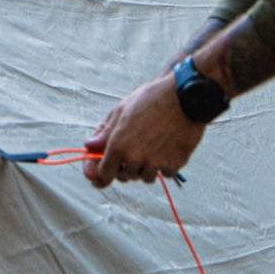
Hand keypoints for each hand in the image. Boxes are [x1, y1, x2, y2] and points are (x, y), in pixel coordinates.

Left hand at [82, 72, 204, 187]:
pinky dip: (165, 164)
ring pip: (145, 177)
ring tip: (153, 144)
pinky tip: (167, 146)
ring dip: (146, 167)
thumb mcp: (121, 111)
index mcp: (118, 145)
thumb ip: (104, 133)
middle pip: (125, 176)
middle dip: (126, 167)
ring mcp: (155, 164)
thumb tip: (90, 146)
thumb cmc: (152, 99)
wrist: (185, 97)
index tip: (101, 177)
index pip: (103, 174)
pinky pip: (164, 173)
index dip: (101, 176)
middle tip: (134, 150)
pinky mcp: (174, 165)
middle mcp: (135, 158)